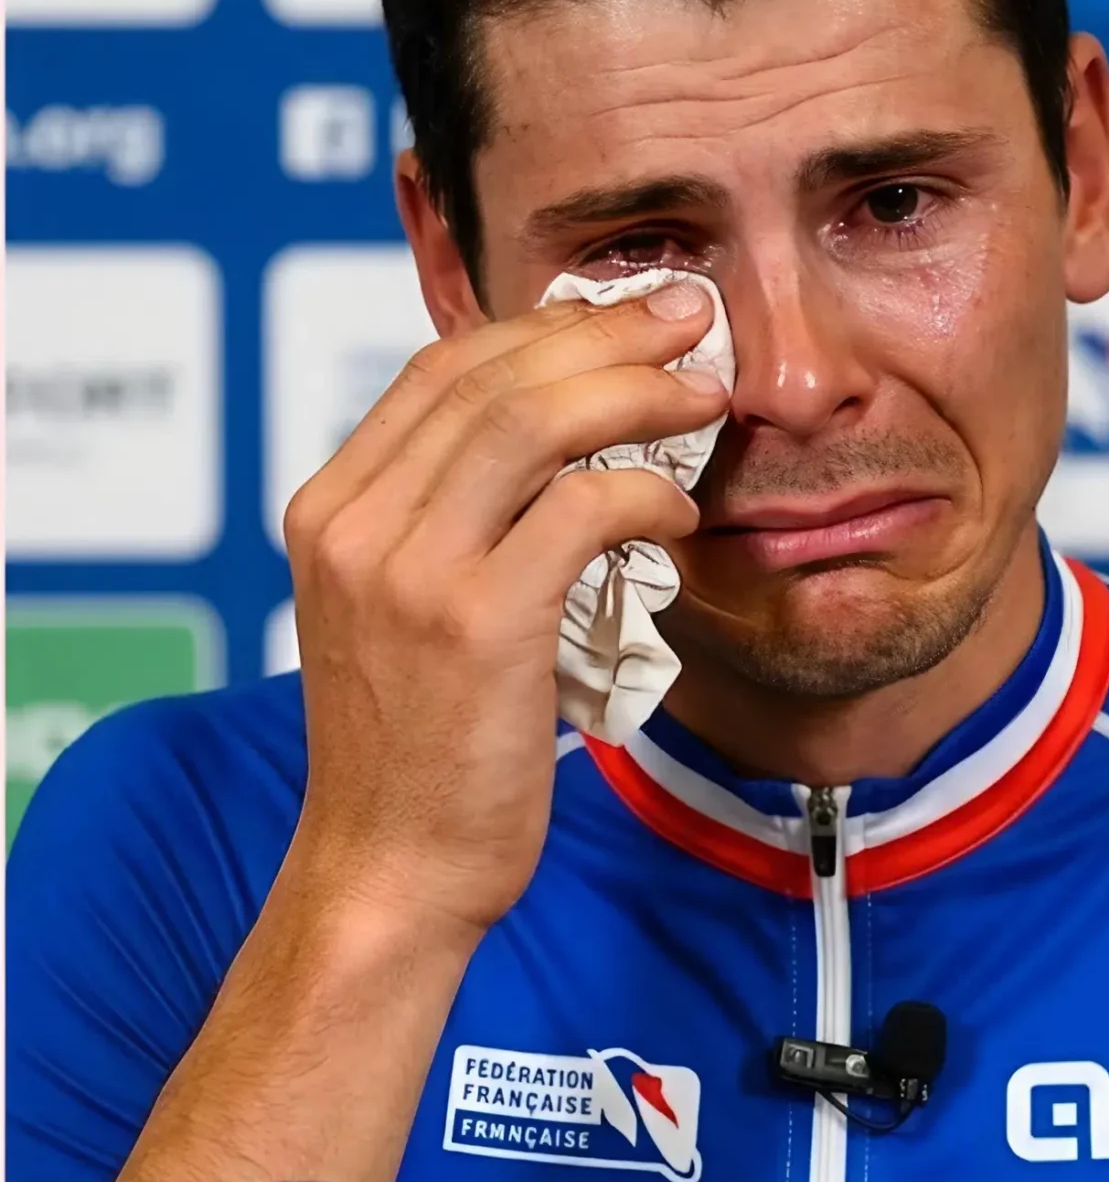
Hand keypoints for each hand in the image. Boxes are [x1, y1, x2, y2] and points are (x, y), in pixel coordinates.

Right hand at [281, 285, 722, 941]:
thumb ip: (451, 527)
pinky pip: (580, 511)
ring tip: (705, 394)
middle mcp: (354, 524)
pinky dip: (645, 494)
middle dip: (603, 333)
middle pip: (491, 376)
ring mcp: (408, 569)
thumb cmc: (423, 751)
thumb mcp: (406, 614)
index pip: (440, 371)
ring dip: (636, 392)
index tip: (621, 314)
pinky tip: (681, 512)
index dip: (542, 327)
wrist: (392, 867)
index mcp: (330, 510)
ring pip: (535, 424)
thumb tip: (550, 455)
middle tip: (688, 317)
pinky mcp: (476, 620)